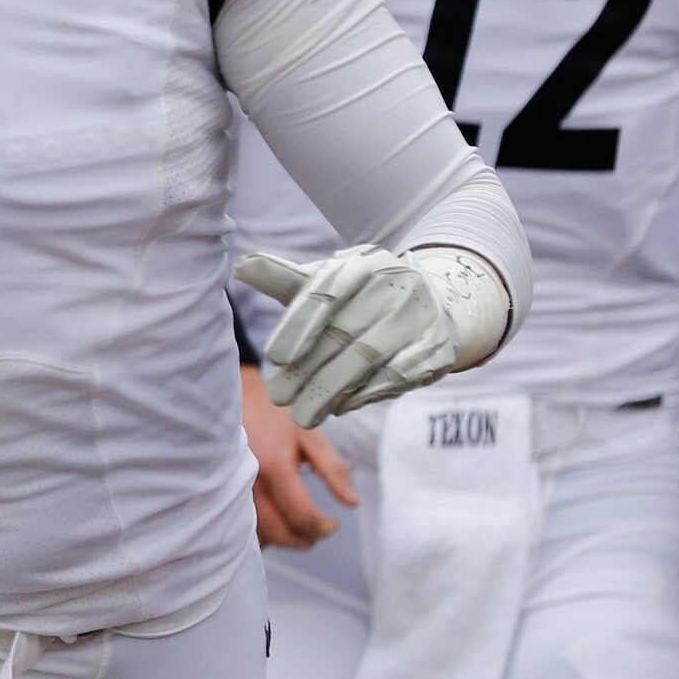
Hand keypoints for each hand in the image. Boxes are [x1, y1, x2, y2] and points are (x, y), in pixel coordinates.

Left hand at [234, 247, 460, 425]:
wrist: (431, 304)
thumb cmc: (360, 296)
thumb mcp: (325, 283)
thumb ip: (285, 279)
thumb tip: (242, 265)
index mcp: (364, 263)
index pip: (328, 291)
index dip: (300, 324)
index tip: (273, 356)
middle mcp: (397, 286)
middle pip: (345, 333)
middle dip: (307, 370)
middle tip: (277, 397)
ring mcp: (421, 317)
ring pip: (369, 359)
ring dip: (331, 390)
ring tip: (302, 414)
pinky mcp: (436, 348)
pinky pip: (397, 377)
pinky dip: (364, 395)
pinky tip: (339, 408)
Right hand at [241, 365, 359, 548]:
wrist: (233, 399)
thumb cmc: (275, 416)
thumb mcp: (310, 435)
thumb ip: (333, 469)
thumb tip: (353, 503)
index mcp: (275, 467)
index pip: (302, 515)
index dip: (323, 527)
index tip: (334, 523)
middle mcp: (250, 483)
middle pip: (279, 532)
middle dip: (304, 539)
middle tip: (319, 532)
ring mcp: (232, 489)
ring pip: (258, 533)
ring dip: (283, 539)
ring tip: (299, 529)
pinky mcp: (223, 492)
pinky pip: (242, 524)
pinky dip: (262, 532)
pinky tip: (275, 523)